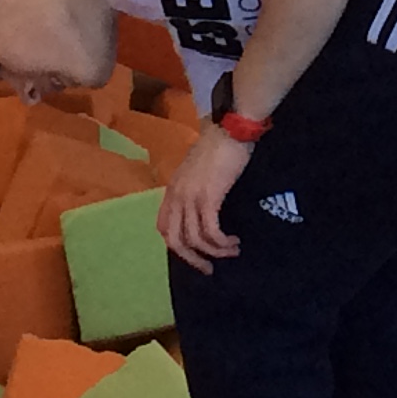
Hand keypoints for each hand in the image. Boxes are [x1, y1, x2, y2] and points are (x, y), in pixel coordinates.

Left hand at [158, 126, 253, 268]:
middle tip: (209, 268)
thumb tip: (203, 208)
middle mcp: (177, 196)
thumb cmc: (219, 145)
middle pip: (174, 240)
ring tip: (231, 250)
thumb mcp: (198, 170)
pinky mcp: (209, 197)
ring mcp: (191, 197)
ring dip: (214, 251)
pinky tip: (232, 241)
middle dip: (192, 259)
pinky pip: (211, 231)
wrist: (230, 129)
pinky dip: (221, 242)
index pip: (164, 227)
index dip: (177, 245)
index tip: (195, 253)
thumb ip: (194, 188)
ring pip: (195, 239)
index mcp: (173, 190)